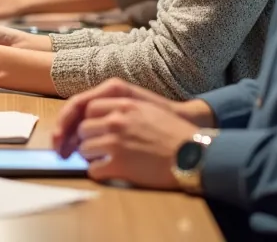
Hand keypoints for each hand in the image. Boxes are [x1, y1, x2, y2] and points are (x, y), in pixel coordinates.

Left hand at [72, 98, 199, 188]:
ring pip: (84, 149)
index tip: (92, 129)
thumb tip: (107, 118)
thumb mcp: (149, 110)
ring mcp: (115, 143)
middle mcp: (117, 121)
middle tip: (95, 148)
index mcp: (125, 104)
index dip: (89, 120)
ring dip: (90, 156)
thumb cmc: (176, 134)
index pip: (89, 107)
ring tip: (101, 160)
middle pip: (83, 128)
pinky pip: (93, 170)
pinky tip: (107, 172)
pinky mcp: (119, 165)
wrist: (193, 154)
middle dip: (87, 139)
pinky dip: (97, 172)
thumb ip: (127, 109)